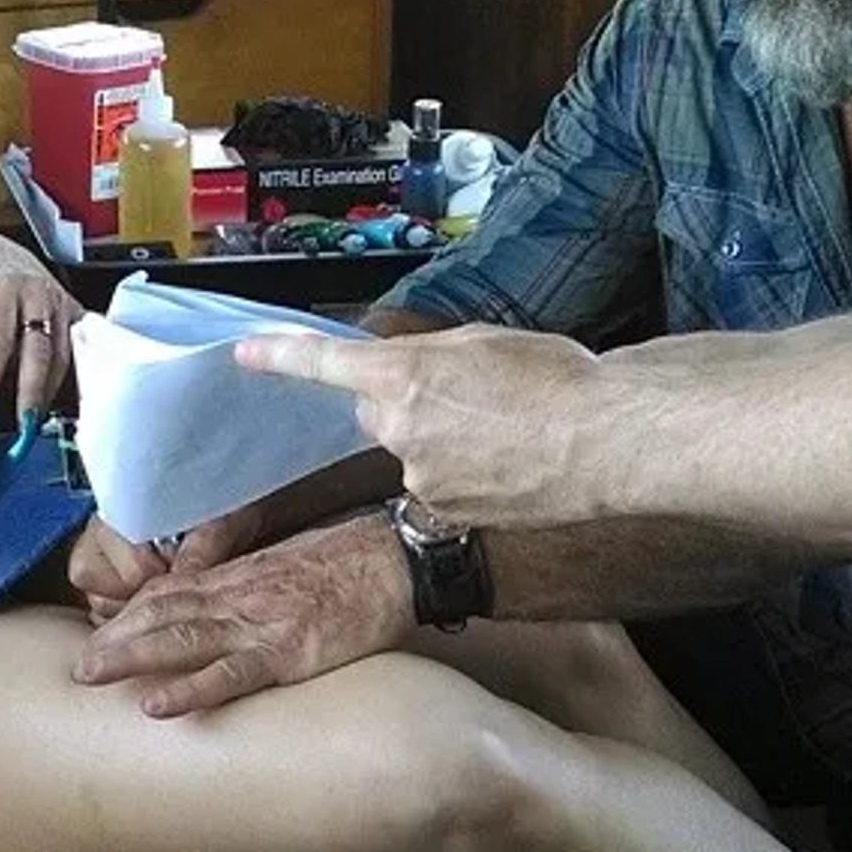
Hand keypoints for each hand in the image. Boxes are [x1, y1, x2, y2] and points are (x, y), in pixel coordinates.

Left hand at [0, 231, 82, 434]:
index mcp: (2, 290)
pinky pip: (81, 346)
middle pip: (39, 350)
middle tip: (24, 425)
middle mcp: (36, 294)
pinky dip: (74, 373)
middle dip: (32, 391)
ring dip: (50, 389)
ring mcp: (61, 301)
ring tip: (36, 417)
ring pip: (63, 353)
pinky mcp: (76, 309)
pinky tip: (65, 395)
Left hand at [74, 514, 411, 716]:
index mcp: (237, 577)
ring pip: (183, 640)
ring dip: (133, 658)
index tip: (96, 632)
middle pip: (164, 615)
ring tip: (92, 675)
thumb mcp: (282, 566)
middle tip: (77, 665)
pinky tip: (158, 705)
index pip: (169, 593)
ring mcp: (259, 623)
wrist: (391, 561)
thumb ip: (243, 583)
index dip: (129, 613)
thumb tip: (210, 601)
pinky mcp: (286, 652)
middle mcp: (237, 596)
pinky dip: (191, 690)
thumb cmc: (343, 564)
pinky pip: (231, 674)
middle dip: (117, 638)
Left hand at [236, 324, 615, 530]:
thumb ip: (428, 353)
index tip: (245, 353)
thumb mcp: (481, 341)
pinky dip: (464, 473)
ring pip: (410, 449)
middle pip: (377, 409)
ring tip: (504, 430)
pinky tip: (509, 462)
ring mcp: (422, 476)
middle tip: (465, 394)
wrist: (606, 440)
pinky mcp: (449, 511)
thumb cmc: (555, 379)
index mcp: (403, 374)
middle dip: (405, 401)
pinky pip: (440, 483)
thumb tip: (405, 363)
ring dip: (440, 439)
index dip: (279, 356)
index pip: (323, 363)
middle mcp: (400, 428)